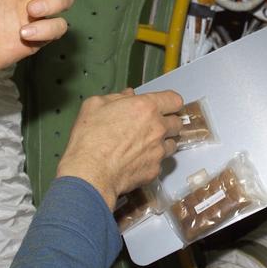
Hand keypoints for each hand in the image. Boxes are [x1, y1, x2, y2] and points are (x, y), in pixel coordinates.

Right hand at [56, 89, 184, 210]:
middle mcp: (158, 128)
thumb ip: (116, 97)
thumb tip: (128, 95)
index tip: (164, 107)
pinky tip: (137, 162)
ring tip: (145, 146)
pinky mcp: (155, 170)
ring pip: (172, 144)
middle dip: (168, 123)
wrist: (90, 173)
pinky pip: (160, 163)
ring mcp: (158, 151)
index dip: (170, 103)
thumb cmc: (90, 137)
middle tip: (152, 126)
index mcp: (146, 108)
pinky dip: (152, 162)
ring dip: (162, 143)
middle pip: (177, 123)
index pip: (175, 100)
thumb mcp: (95, 105)